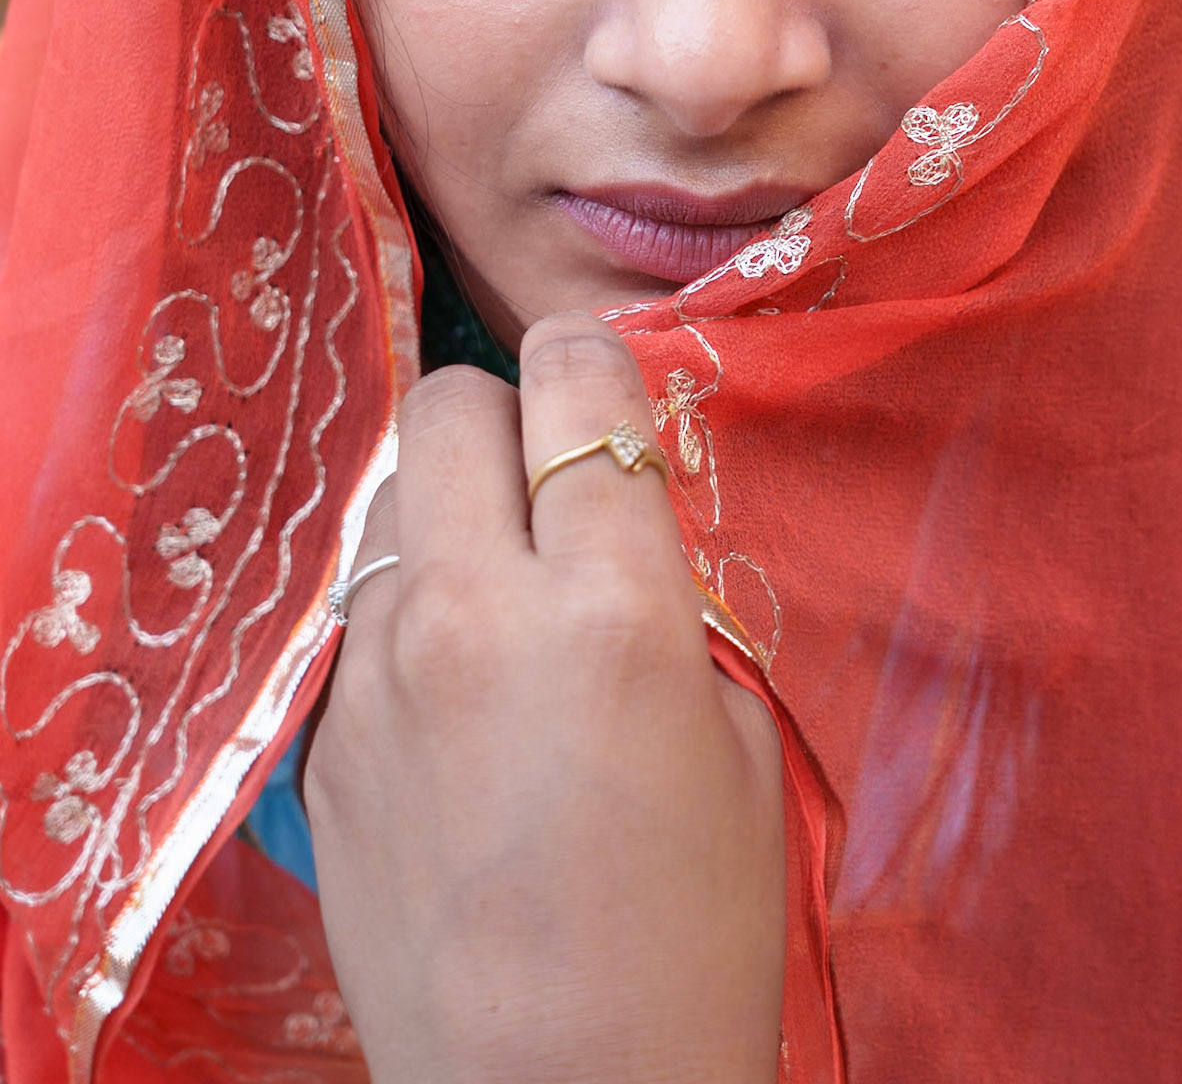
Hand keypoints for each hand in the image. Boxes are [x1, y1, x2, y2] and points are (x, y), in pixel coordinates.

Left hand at [305, 312, 785, 1083]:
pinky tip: (453, 709)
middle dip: (499, 417)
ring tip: (497, 610)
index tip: (604, 392)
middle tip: (544, 490)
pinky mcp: (320, 741)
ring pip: (389, 504)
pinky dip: (409, 623)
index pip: (575, 381)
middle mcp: (475, 611)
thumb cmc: (692, 937)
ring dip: (447, 521)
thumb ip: (671, 606)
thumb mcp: (739, 746)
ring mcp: (377, 676)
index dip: (594, 365)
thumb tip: (620, 530)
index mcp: (609, 606)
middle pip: (446, 400)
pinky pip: (361, 619)